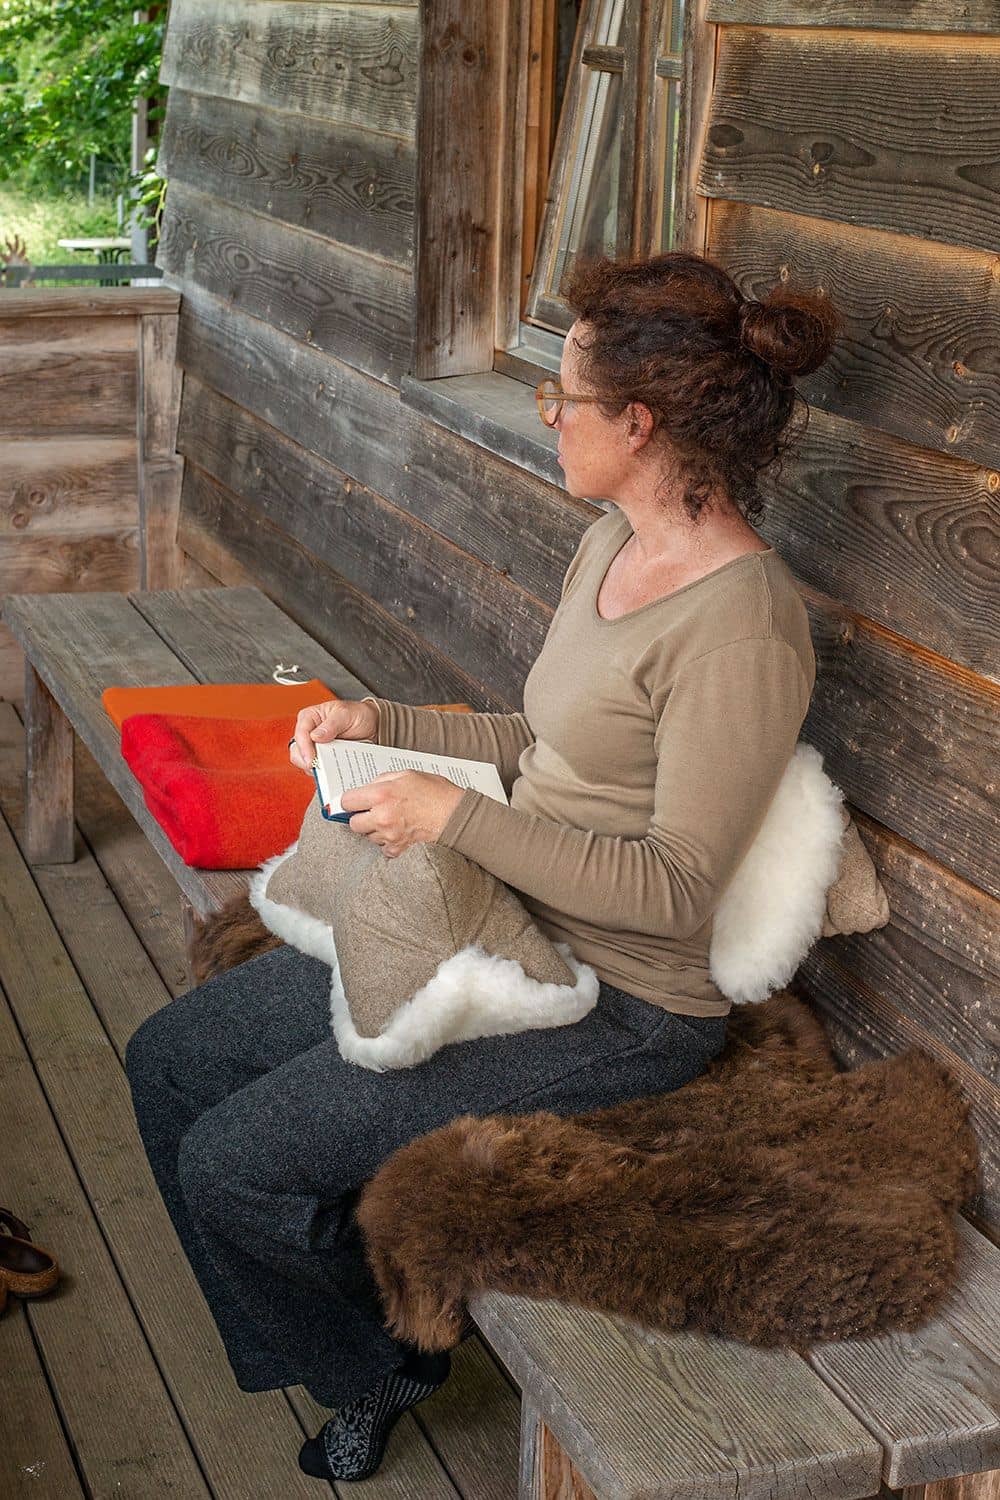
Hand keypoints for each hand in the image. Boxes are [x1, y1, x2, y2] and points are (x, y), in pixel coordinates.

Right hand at [289, 698, 378, 772]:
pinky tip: (336, 773)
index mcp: (310, 718)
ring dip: (318, 770)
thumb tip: (315, 736)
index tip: (311, 759)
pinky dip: (327, 775)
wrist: (373, 726)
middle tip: (319, 767)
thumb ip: (331, 724)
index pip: (300, 734)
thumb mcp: (346, 714)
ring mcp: (317, 750)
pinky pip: (322, 772)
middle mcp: (309, 735)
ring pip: (307, 765)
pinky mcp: (325, 762)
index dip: (304, 748)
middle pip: (298, 753)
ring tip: (331, 770)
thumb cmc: (357, 715)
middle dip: (307, 762)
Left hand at [340, 770, 465, 856]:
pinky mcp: (398, 850)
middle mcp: (382, 816)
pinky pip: (383, 848)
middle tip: (374, 812)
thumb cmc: (437, 794)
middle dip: (361, 817)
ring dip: (376, 830)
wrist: (457, 817)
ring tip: (394, 821)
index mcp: (381, 794)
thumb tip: (367, 787)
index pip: (347, 801)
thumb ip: (383, 780)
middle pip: (353, 823)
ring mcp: (389, 836)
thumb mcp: (408, 775)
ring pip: (368, 837)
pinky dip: (388, 842)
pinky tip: (400, 832)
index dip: (350, 801)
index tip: (354, 802)